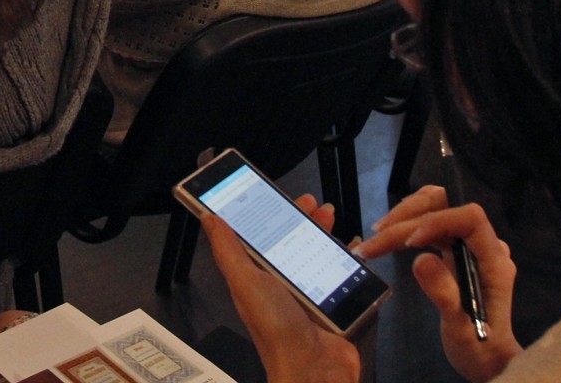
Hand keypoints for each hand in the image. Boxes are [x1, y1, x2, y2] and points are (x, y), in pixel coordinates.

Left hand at [202, 195, 360, 382]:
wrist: (314, 369)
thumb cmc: (276, 331)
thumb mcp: (246, 282)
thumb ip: (228, 251)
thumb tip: (209, 220)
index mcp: (256, 279)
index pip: (259, 239)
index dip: (266, 216)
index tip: (274, 195)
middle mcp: (281, 287)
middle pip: (291, 243)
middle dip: (300, 219)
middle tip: (311, 203)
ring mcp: (308, 295)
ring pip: (316, 255)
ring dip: (323, 233)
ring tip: (330, 216)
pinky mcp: (332, 304)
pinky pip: (340, 275)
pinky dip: (347, 259)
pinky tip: (352, 247)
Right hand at [359, 186, 521, 381]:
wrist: (486, 357)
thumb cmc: (478, 347)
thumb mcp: (461, 330)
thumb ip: (445, 295)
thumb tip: (421, 259)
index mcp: (493, 260)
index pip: (470, 219)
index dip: (438, 221)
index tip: (410, 243)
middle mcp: (483, 245)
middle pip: (447, 206)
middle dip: (409, 217)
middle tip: (376, 238)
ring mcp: (469, 244)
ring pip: (435, 208)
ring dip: (404, 216)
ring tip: (376, 235)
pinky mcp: (455, 248)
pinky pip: (430, 223)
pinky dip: (406, 224)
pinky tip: (388, 236)